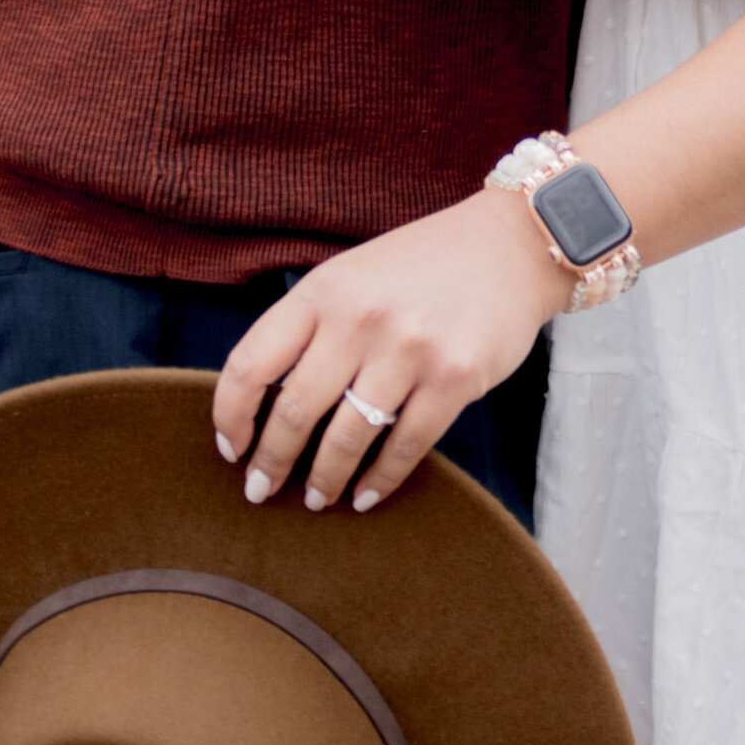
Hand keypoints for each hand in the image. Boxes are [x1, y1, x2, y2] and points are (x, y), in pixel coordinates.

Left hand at [212, 189, 570, 514]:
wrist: (513, 244)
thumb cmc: (424, 264)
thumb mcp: (353, 275)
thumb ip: (312, 325)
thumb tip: (266, 402)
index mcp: (324, 291)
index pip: (252, 363)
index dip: (230, 416)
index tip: (231, 448)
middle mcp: (361, 319)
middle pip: (295, 411)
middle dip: (271, 463)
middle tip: (260, 490)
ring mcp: (410, 349)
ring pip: (347, 437)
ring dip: (323, 480)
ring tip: (315, 500)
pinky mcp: (456, 378)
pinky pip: (406, 445)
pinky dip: (380, 479)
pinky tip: (365, 495)